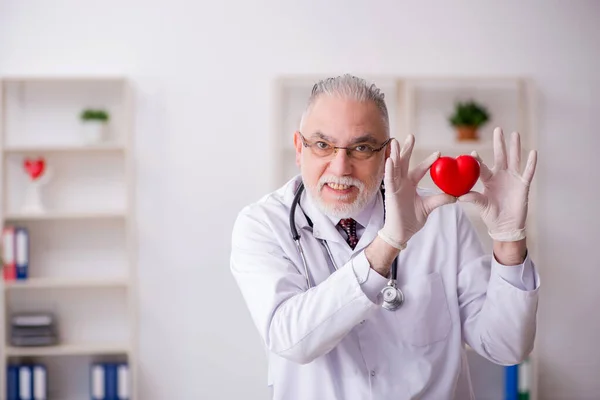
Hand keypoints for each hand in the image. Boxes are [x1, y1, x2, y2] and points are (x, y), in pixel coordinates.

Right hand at [377, 135, 456, 249]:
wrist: (401, 233)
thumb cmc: (411, 220)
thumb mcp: (429, 207)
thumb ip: (440, 199)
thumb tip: (456, 195)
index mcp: (410, 184)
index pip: (420, 169)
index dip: (428, 161)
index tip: (439, 153)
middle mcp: (402, 183)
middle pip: (404, 162)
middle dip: (406, 149)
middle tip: (411, 135)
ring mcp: (395, 187)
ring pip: (394, 167)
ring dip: (395, 154)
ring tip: (396, 141)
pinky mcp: (389, 193)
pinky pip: (388, 180)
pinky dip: (389, 170)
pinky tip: (389, 160)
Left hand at [458, 127, 536, 241]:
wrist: (505, 226)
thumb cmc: (491, 215)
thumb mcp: (481, 206)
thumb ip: (473, 199)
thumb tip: (460, 196)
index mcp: (488, 180)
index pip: (482, 167)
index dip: (477, 160)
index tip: (471, 153)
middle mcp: (501, 176)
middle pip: (500, 156)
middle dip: (499, 142)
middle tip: (497, 129)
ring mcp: (513, 179)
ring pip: (514, 159)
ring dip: (515, 147)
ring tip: (515, 133)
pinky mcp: (523, 185)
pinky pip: (528, 172)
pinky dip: (531, 163)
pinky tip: (533, 152)